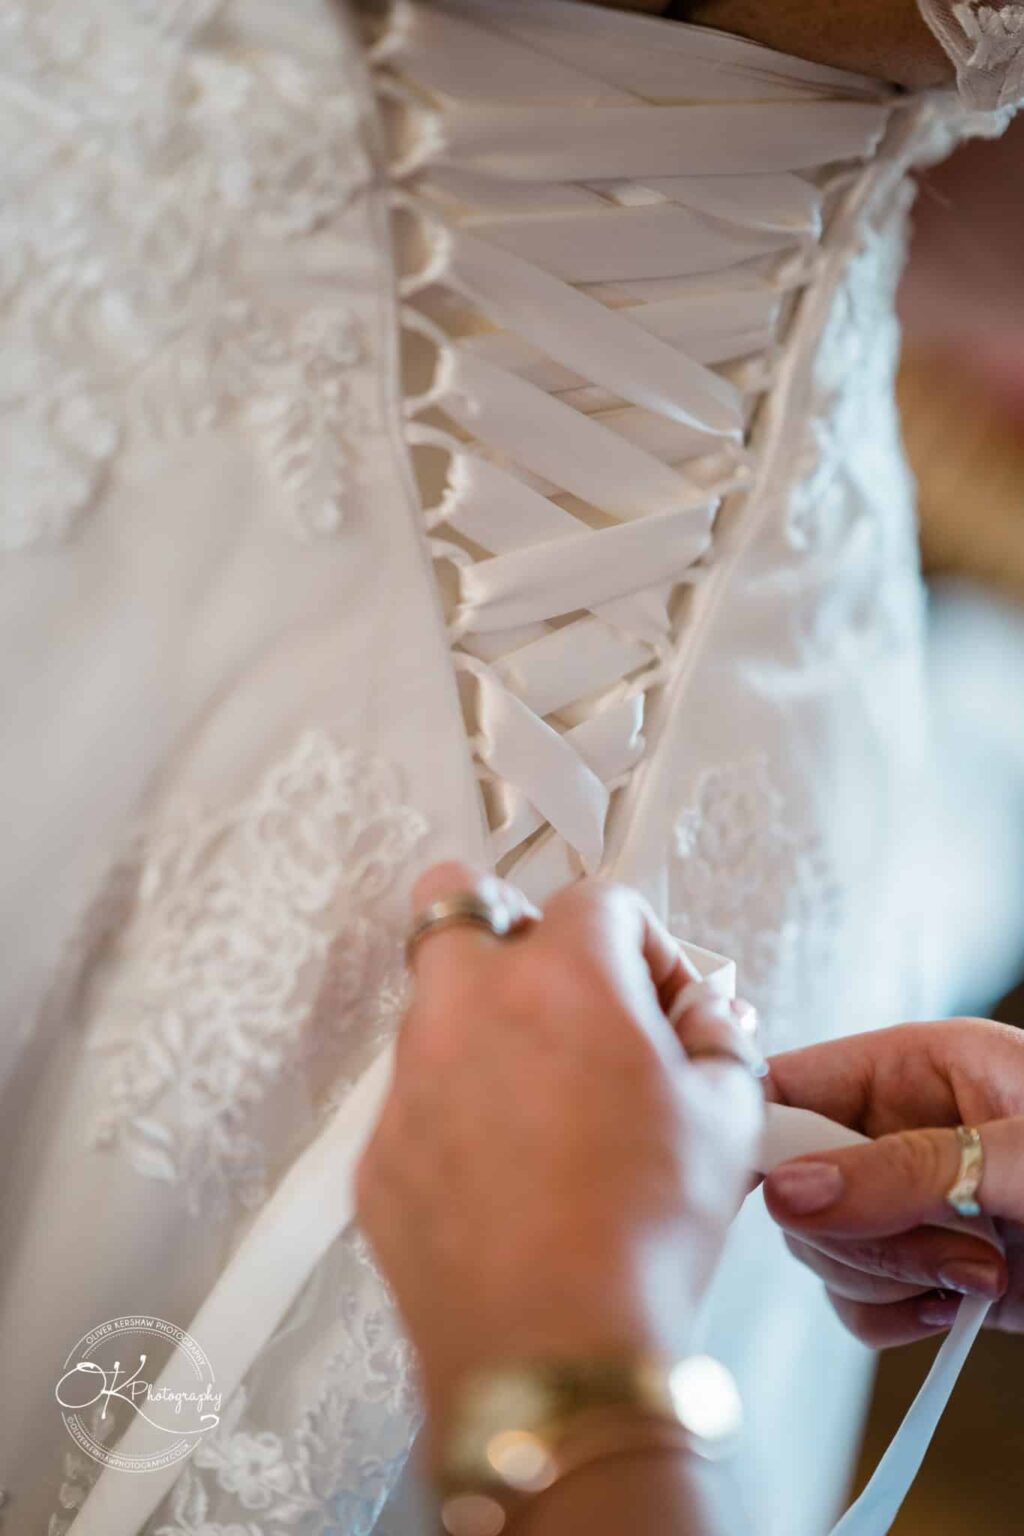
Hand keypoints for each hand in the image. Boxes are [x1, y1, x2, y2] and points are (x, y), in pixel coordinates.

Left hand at [356, 861, 763, 1446]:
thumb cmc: (638, 1238)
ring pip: (435, 1004)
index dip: (645, 945)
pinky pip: (414, 1097)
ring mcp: (410, 1079)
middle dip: (511, 922)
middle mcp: (467, 1009)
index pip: (598, 900)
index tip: (662, 998)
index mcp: (560, 980)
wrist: (554, 1352)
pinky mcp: (380, 1150)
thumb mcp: (727, 1120)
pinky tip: (508, 1169)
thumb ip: (718, 1040)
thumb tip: (703, 1022)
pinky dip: (456, 1109)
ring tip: (547, 1098)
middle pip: (458, 898)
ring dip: (486, 1023)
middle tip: (561, 983)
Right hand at [762, 1019, 1023, 1346]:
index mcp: (917, 1064)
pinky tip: (954, 1306)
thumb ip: (905, 1169)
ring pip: (820, 1244)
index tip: (767, 1189)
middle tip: (948, 1240)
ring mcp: (910, 1203)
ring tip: (981, 1268)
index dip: (761, 1135)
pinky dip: (891, 1315)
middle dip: (862, 1227)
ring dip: (890, 1274)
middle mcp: (900, 1129)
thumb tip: (788, 1189)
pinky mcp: (924, 1267)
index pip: (792, 1081)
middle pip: (797, 1178)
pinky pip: (851, 1298)